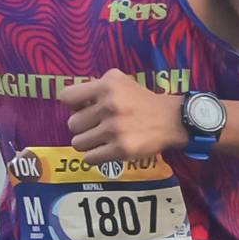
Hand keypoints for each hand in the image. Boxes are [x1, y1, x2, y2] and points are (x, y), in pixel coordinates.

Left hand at [60, 70, 185, 161]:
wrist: (171, 119)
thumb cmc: (141, 100)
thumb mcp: (120, 80)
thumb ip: (95, 85)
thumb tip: (74, 100)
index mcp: (106, 86)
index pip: (66, 97)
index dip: (73, 105)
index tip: (83, 108)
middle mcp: (109, 106)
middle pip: (72, 124)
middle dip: (83, 126)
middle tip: (97, 126)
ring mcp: (114, 129)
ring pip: (78, 143)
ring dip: (88, 143)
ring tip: (101, 139)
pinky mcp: (120, 149)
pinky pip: (89, 159)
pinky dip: (95, 156)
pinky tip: (106, 150)